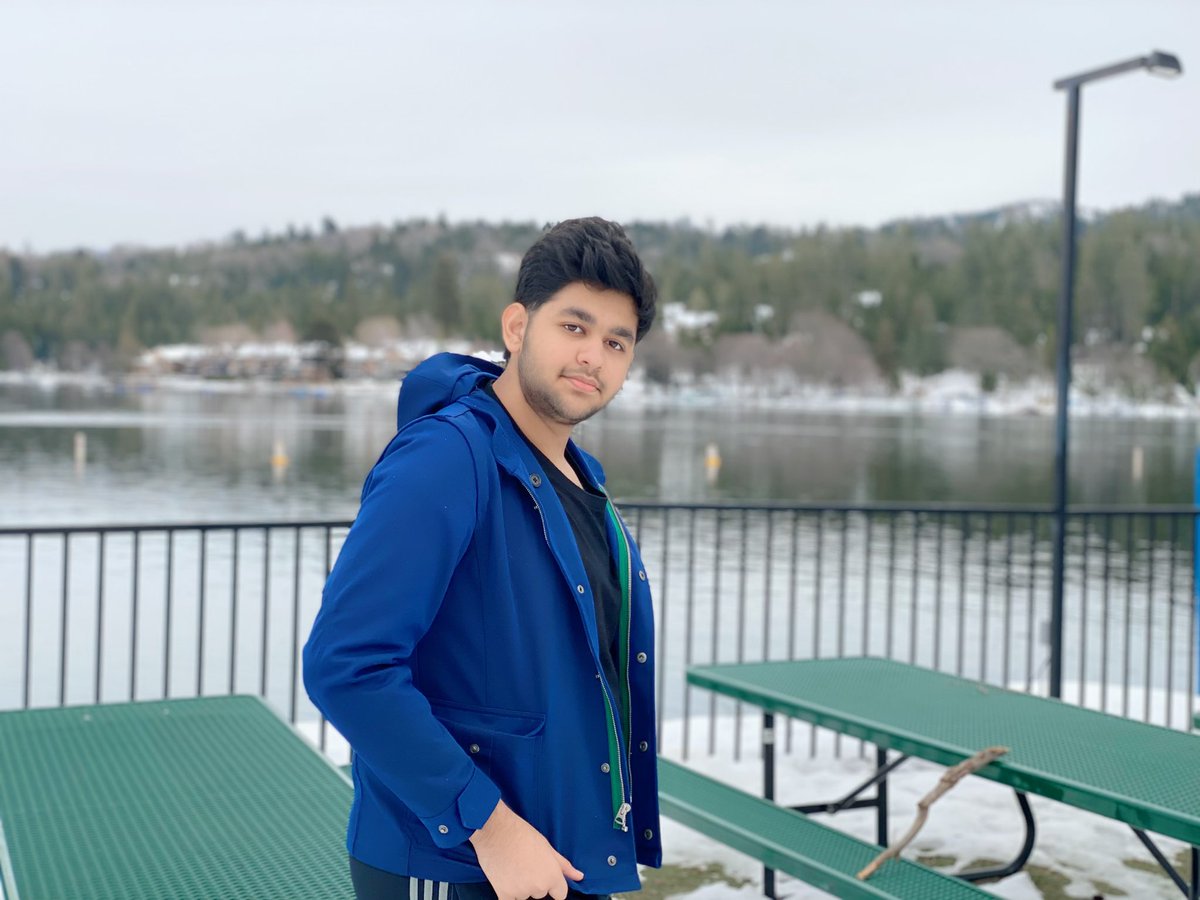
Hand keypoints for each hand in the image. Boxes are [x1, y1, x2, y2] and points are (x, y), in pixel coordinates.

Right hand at [468, 800, 583, 899]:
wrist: (496, 830)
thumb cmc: (522, 834)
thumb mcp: (548, 847)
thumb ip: (564, 866)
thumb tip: (579, 876)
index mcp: (552, 876)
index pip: (560, 894)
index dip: (554, 885)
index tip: (544, 875)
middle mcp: (539, 888)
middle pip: (541, 894)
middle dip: (535, 882)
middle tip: (526, 863)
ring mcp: (520, 893)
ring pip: (524, 896)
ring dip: (519, 886)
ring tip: (513, 866)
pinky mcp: (503, 894)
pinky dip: (508, 893)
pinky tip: (505, 879)